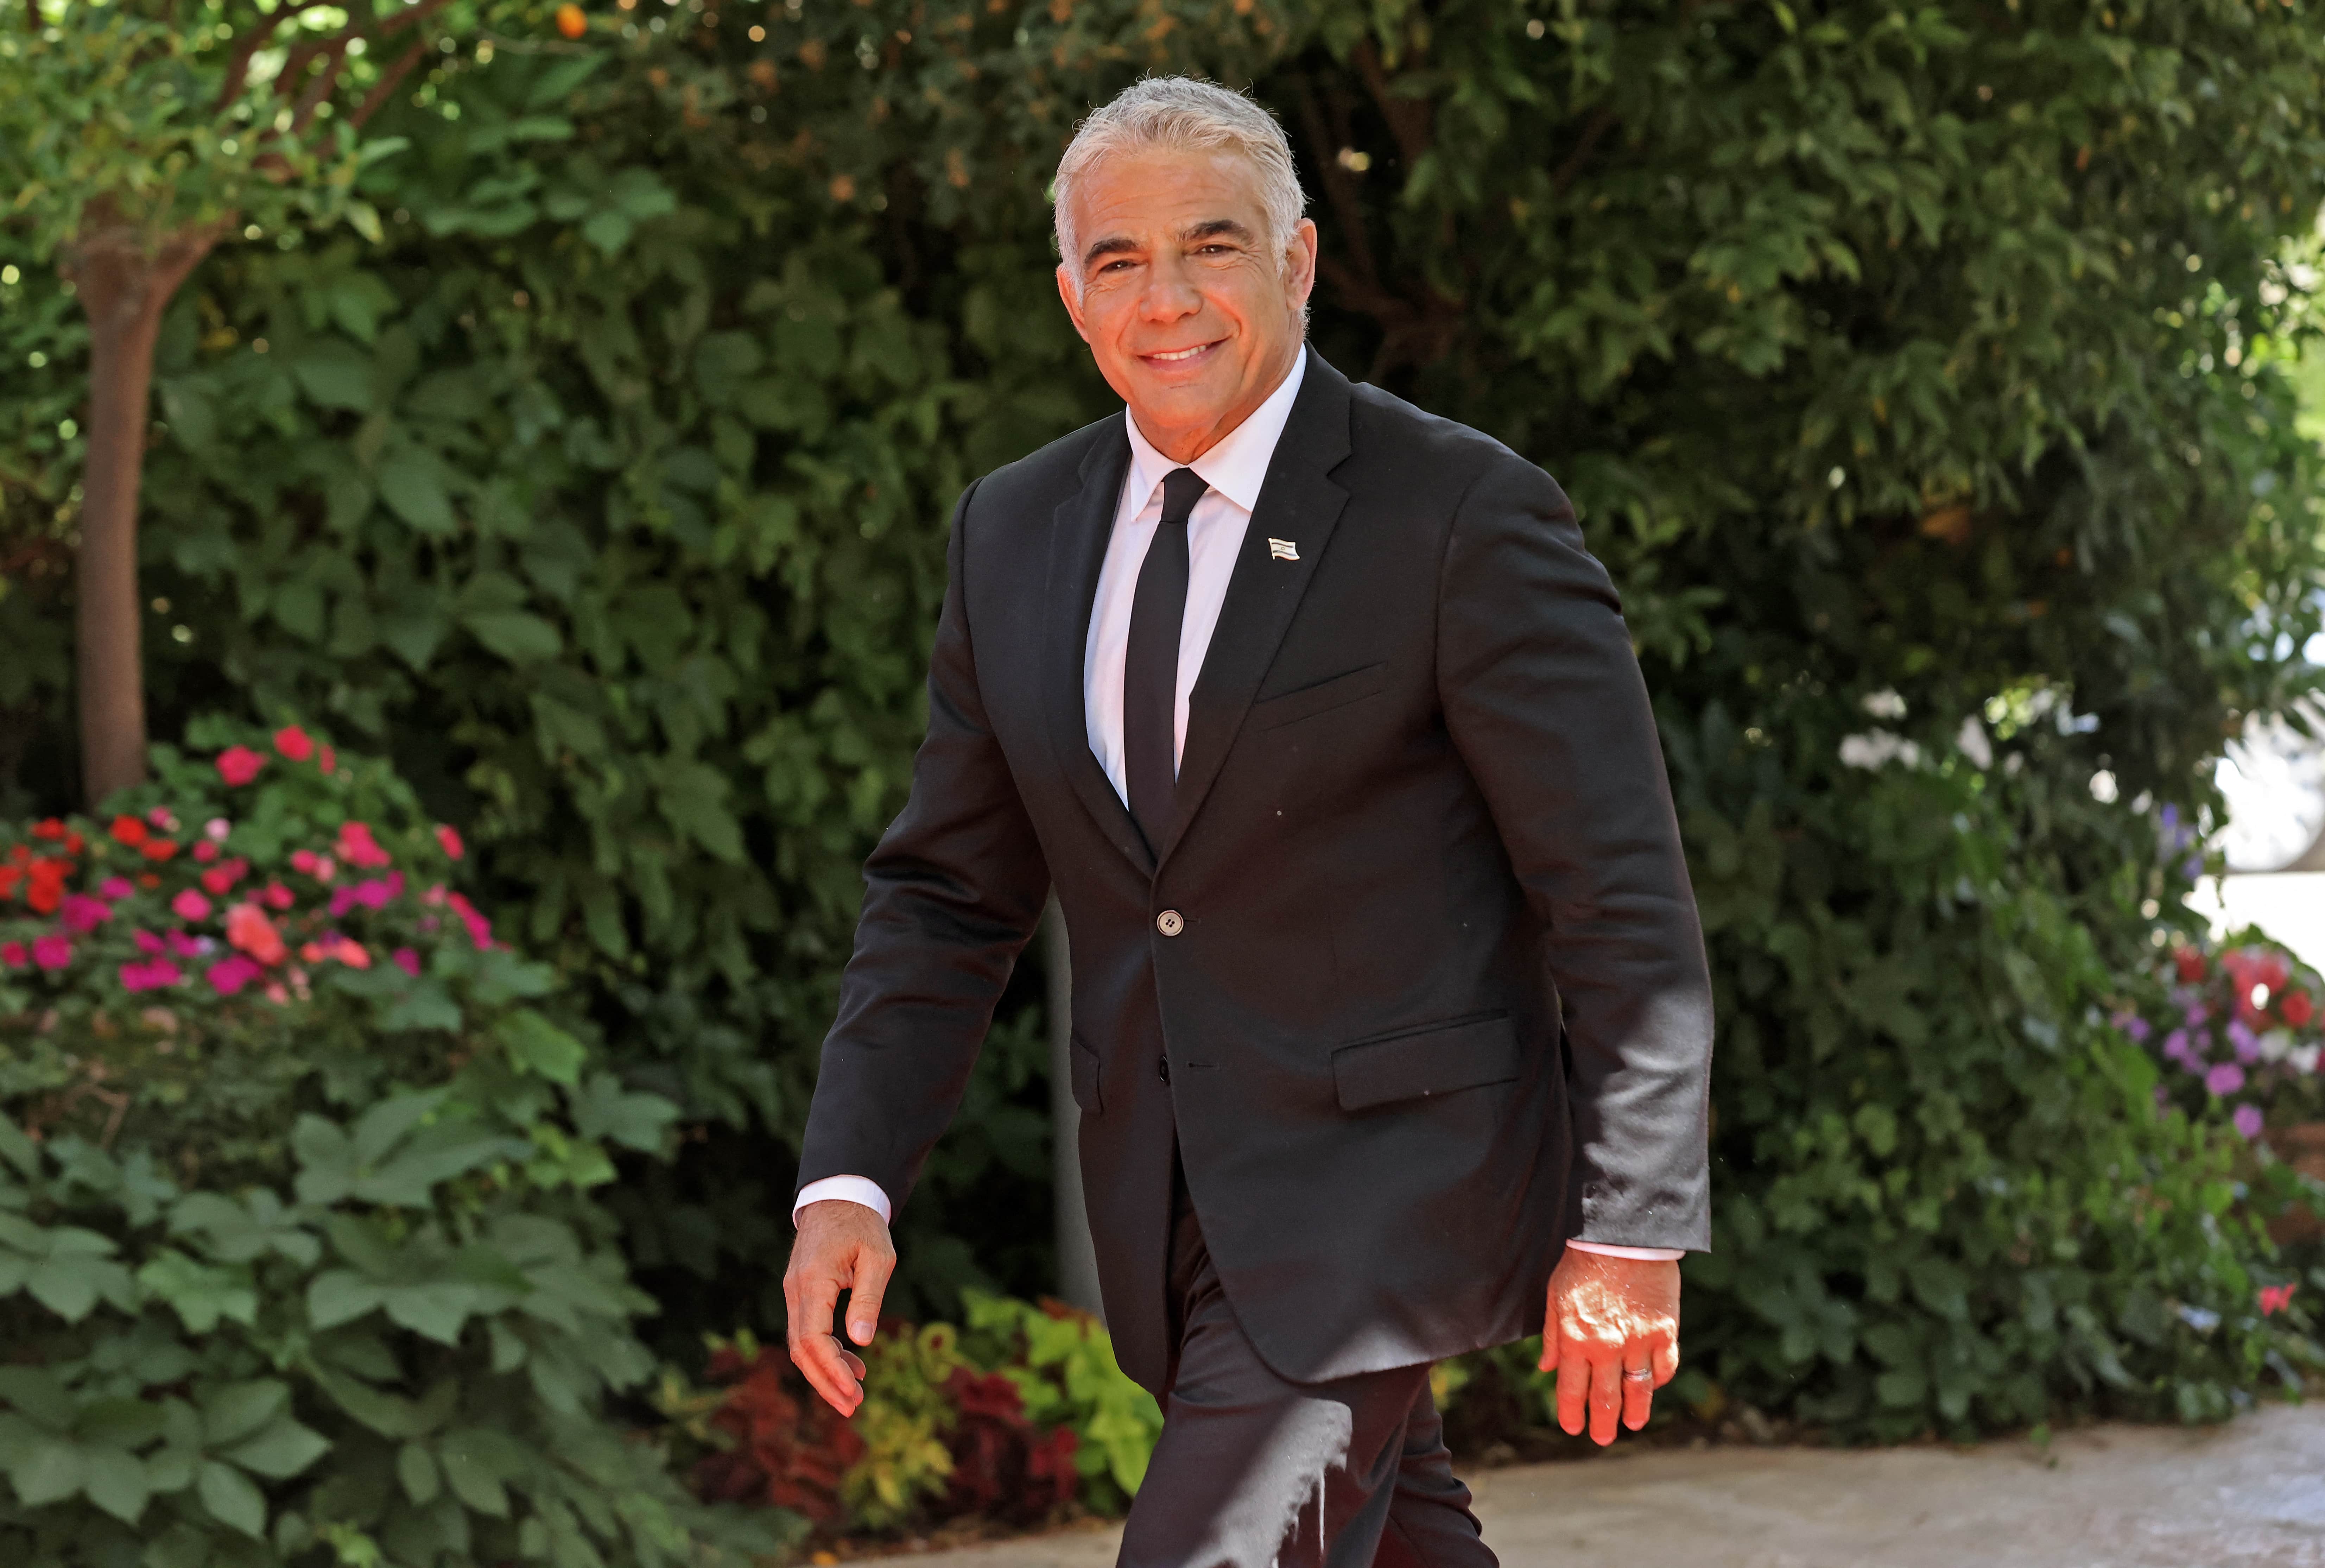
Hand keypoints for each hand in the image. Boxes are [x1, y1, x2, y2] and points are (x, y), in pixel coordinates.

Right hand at [783, 1199, 896, 1416]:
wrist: (839, 1197)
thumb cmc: (862, 1225)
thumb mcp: (877, 1258)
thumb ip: (867, 1298)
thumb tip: (862, 1342)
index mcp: (813, 1282)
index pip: (813, 1338)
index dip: (831, 1369)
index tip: (854, 1391)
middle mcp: (795, 1291)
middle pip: (801, 1349)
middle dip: (825, 1382)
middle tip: (853, 1407)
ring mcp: (794, 1293)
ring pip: (800, 1344)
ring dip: (824, 1372)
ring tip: (855, 1394)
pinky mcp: (800, 1294)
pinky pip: (806, 1331)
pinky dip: (824, 1353)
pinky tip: (851, 1363)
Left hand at [1540, 1247, 1679, 1445]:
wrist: (1622, 1237)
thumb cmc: (1583, 1263)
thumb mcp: (1555, 1296)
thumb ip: (1553, 1336)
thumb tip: (1547, 1368)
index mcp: (1575, 1339)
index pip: (1572, 1390)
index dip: (1572, 1413)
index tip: (1574, 1428)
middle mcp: (1606, 1347)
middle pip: (1606, 1398)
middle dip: (1604, 1423)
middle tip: (1603, 1438)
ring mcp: (1638, 1341)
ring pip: (1638, 1389)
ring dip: (1636, 1411)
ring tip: (1633, 1424)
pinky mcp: (1664, 1331)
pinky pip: (1664, 1366)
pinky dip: (1659, 1379)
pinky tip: (1654, 1385)